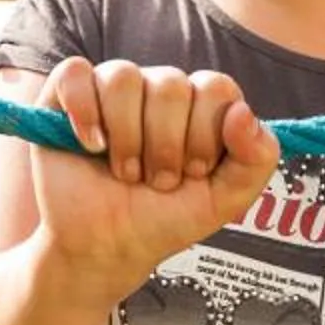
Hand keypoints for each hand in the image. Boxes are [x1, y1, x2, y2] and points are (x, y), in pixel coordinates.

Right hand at [29, 57, 280, 292]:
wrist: (106, 251)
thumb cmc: (162, 221)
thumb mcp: (224, 201)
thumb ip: (257, 160)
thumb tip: (242, 113)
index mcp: (199, 106)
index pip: (216, 88)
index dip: (206, 136)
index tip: (194, 174)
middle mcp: (157, 89)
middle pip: (171, 85)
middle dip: (166, 147)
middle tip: (155, 182)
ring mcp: (112, 89)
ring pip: (124, 78)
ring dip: (127, 140)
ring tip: (124, 173)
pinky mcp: (67, 95)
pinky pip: (76, 73)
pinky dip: (84, 112)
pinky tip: (92, 146)